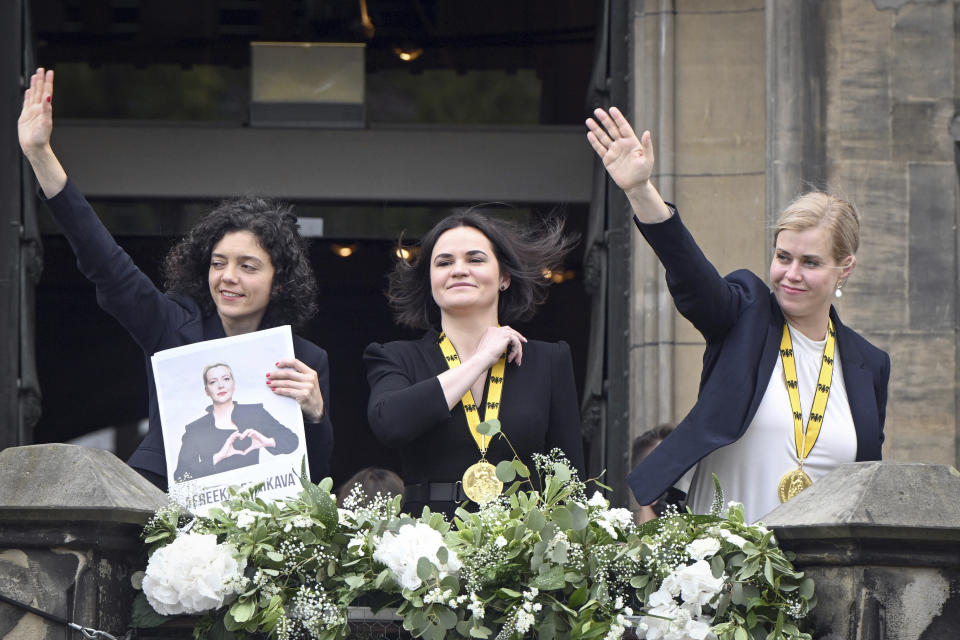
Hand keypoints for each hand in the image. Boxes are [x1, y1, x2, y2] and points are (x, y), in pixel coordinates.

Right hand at [19, 68, 53, 155]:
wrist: (34, 147)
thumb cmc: (41, 138)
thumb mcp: (45, 122)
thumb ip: (47, 109)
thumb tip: (49, 96)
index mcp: (44, 109)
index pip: (47, 92)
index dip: (48, 82)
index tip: (49, 72)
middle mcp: (39, 109)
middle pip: (39, 91)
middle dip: (40, 80)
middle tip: (41, 69)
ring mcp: (32, 112)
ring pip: (33, 95)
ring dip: (34, 85)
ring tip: (35, 76)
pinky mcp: (25, 116)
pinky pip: (26, 103)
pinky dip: (27, 96)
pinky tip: (28, 91)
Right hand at [213, 430, 245, 464]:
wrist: (223, 454)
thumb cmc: (227, 453)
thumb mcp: (234, 452)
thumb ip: (238, 451)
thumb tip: (242, 452)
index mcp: (231, 442)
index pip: (234, 437)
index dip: (237, 435)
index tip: (241, 435)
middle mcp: (229, 441)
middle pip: (233, 436)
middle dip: (237, 434)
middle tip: (241, 434)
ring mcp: (228, 441)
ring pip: (232, 435)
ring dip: (235, 433)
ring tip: (238, 432)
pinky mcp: (228, 442)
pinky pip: (231, 437)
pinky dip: (233, 434)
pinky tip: (236, 433)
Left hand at [238, 428, 275, 452]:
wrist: (266, 443)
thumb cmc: (260, 444)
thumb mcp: (253, 447)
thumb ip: (248, 449)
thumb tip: (244, 453)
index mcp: (251, 435)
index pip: (246, 433)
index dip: (242, 435)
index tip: (240, 439)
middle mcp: (253, 433)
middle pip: (247, 430)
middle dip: (243, 433)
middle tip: (241, 438)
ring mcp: (255, 433)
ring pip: (249, 430)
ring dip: (246, 432)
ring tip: (243, 436)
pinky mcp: (258, 433)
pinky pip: (253, 432)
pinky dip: (250, 433)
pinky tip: (248, 436)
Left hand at [268, 359, 324, 421]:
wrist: (318, 409)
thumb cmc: (310, 395)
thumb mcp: (309, 382)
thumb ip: (299, 376)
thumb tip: (281, 372)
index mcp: (311, 373)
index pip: (296, 363)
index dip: (285, 362)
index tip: (276, 364)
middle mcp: (310, 379)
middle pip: (289, 373)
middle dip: (276, 374)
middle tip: (268, 375)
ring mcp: (307, 387)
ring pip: (287, 382)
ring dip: (276, 383)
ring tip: (269, 383)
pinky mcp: (304, 395)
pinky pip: (288, 391)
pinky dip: (280, 390)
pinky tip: (274, 390)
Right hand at [471, 325, 527, 367]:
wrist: (482, 358)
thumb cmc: (483, 357)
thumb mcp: (489, 348)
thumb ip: (495, 344)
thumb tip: (502, 347)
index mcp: (490, 331)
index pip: (504, 330)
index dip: (511, 336)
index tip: (515, 341)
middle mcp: (495, 329)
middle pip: (511, 331)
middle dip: (518, 337)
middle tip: (524, 341)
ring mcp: (501, 332)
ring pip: (515, 338)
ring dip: (517, 350)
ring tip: (516, 359)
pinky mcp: (506, 336)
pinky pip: (516, 343)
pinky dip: (516, 351)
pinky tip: (511, 357)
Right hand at [586, 107, 670, 223]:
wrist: (634, 185)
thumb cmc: (644, 172)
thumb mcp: (648, 158)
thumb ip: (647, 145)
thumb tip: (647, 132)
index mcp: (631, 141)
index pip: (623, 127)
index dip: (618, 118)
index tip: (612, 109)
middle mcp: (621, 144)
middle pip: (611, 129)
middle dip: (604, 120)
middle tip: (597, 111)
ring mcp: (613, 151)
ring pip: (603, 137)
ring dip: (596, 129)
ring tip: (589, 120)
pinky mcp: (607, 159)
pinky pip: (599, 149)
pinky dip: (594, 142)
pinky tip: (589, 134)